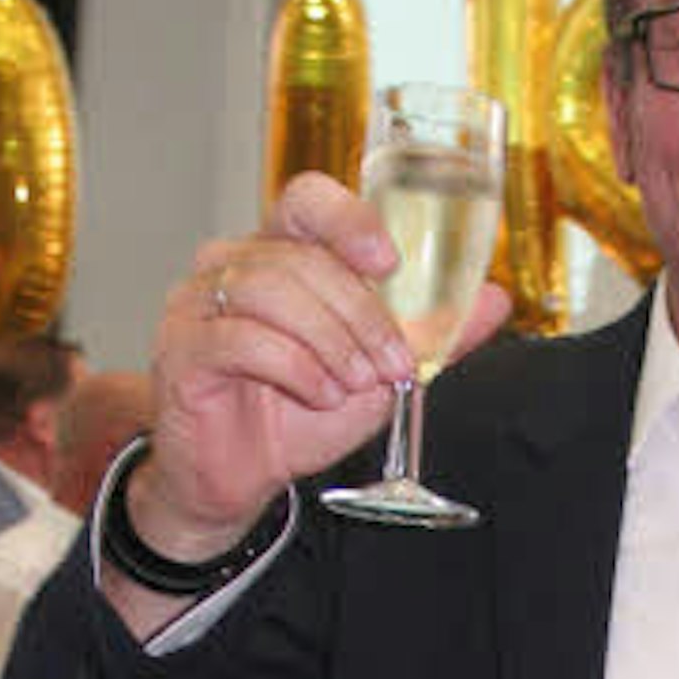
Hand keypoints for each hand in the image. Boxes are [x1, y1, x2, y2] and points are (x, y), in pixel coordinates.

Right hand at [133, 171, 510, 558]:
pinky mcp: (181, 347)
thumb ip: (434, 335)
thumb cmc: (304, 413)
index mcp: (282, 254)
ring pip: (272, 289)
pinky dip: (294, 366)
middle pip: (302, 255)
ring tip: (354, 384)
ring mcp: (198, 302)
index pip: (307, 199)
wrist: (244, 479)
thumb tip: (496, 298)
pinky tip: (319, 394)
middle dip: (361, 313)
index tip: (388, 261)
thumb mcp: (382, 373)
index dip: (348, 218)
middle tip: (392, 363)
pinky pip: (240, 338)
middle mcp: (233, 265)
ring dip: (330, 340)